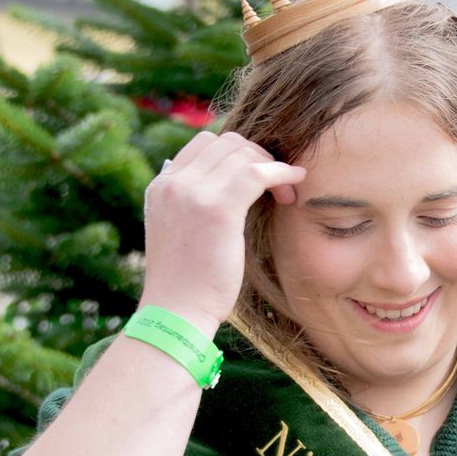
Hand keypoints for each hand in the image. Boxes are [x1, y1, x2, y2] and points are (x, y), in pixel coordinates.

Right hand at [140, 131, 305, 331]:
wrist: (175, 312)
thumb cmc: (185, 282)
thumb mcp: (179, 231)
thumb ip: (193, 204)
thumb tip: (229, 187)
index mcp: (161, 186)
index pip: (204, 144)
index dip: (238, 153)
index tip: (257, 176)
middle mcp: (173, 183)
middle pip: (226, 143)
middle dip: (257, 157)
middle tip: (276, 185)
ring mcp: (192, 193)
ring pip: (243, 154)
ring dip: (271, 167)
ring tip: (285, 194)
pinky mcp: (217, 209)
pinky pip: (256, 173)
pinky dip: (281, 173)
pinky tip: (295, 183)